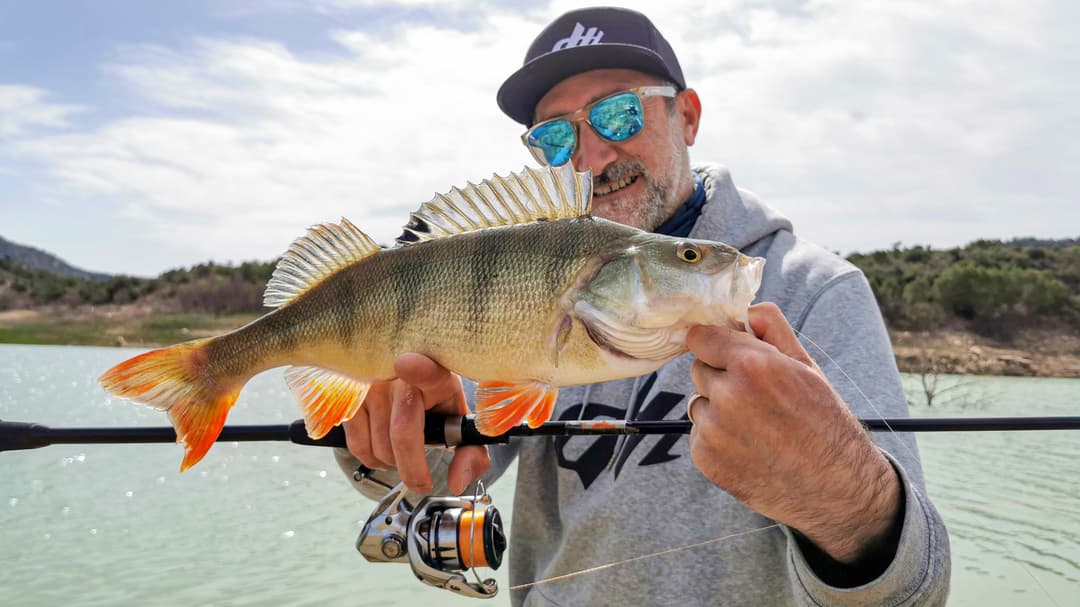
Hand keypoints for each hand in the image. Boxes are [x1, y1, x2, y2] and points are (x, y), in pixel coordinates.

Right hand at [342, 353, 489, 494]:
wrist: (410, 375)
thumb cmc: (435, 403)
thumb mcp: (457, 421)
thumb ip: (469, 453)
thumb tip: (456, 482)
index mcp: (436, 376)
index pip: (427, 369)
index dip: (418, 369)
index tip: (406, 364)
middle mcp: (399, 375)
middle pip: (402, 432)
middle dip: (413, 469)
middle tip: (421, 481)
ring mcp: (371, 385)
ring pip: (380, 446)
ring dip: (393, 463)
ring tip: (402, 451)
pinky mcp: (350, 397)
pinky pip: (358, 446)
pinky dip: (372, 459)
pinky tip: (383, 449)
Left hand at [686, 302, 900, 563]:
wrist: (835, 489)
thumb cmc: (825, 422)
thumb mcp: (807, 366)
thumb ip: (772, 329)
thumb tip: (744, 309)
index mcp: (753, 366)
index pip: (700, 336)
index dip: (716, 343)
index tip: (728, 352)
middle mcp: (728, 396)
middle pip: (699, 368)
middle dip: (721, 375)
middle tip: (757, 396)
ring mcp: (713, 430)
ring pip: (699, 401)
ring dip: (718, 408)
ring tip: (757, 425)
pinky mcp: (705, 458)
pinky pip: (699, 433)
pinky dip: (716, 438)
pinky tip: (749, 447)